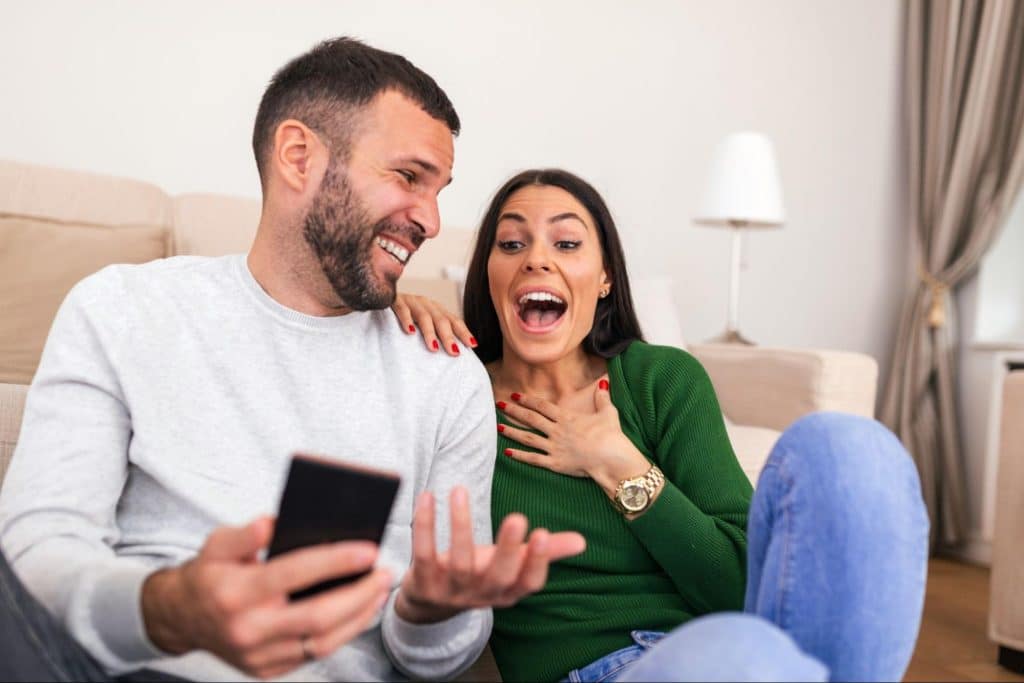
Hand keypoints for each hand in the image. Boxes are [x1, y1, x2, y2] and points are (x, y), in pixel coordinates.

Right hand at [142, 517, 391, 678]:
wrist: (180, 619)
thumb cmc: (208, 574)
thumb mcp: (216, 544)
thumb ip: (245, 534)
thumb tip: (274, 522)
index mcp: (235, 593)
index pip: (293, 574)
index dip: (334, 561)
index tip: (368, 549)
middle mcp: (248, 630)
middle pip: (317, 616)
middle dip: (358, 594)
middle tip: (385, 572)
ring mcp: (258, 656)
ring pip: (321, 642)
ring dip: (358, 617)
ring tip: (380, 590)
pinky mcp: (267, 670)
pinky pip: (314, 654)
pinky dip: (342, 634)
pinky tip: (360, 612)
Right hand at [391, 293, 476, 355]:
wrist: (378, 297)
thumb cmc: (402, 320)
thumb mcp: (421, 325)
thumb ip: (435, 334)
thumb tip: (452, 354)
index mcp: (436, 309)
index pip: (453, 320)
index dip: (463, 332)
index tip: (472, 345)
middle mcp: (426, 304)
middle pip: (441, 320)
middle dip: (449, 337)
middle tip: (454, 352)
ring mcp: (411, 301)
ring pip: (424, 316)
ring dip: (430, 333)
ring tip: (433, 348)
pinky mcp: (395, 301)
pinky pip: (402, 310)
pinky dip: (407, 320)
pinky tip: (410, 332)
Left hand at [395, 487, 585, 622]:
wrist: (430, 602)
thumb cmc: (481, 573)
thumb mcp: (512, 565)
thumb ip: (545, 552)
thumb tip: (581, 541)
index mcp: (508, 590)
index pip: (528, 582)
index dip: (537, 562)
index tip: (542, 534)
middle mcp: (482, 594)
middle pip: (498, 575)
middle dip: (508, 548)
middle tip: (518, 517)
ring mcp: (451, 590)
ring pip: (458, 561)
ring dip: (460, 525)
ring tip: (460, 490)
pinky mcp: (423, 582)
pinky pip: (423, 553)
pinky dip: (424, 525)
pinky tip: (428, 497)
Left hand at [498, 379, 650, 495]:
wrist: (611, 458)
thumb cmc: (611, 436)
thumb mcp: (608, 413)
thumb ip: (602, 398)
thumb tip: (604, 383)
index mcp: (567, 418)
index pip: (542, 406)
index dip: (527, 400)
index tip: (515, 394)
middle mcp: (557, 431)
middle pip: (530, 419)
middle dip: (514, 411)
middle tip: (499, 404)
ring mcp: (554, 447)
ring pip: (528, 438)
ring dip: (512, 431)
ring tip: (497, 426)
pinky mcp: (555, 464)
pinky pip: (534, 459)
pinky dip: (520, 456)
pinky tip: (507, 452)